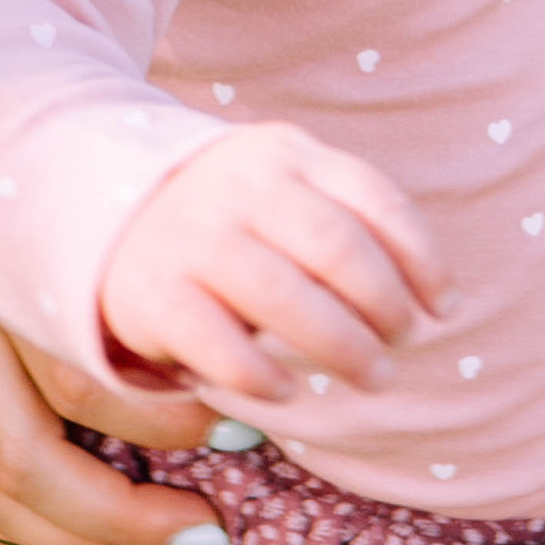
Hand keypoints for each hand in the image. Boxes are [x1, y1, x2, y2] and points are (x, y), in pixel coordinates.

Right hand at [0, 229, 226, 544]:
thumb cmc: (58, 172)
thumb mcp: (107, 202)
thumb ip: (156, 270)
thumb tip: (253, 341)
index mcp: (9, 279)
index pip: (80, 382)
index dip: (164, 424)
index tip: (241, 431)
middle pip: (23, 462)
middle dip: (121, 517)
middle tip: (206, 533)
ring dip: (75, 542)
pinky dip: (10, 532)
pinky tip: (77, 542)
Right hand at [100, 123, 455, 408]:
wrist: (101, 205)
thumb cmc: (226, 214)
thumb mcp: (283, 188)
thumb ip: (344, 221)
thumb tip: (432, 300)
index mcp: (285, 152)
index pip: (373, 200)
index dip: (421, 258)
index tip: (443, 307)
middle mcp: (239, 186)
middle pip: (336, 250)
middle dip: (384, 306)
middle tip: (402, 345)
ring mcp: (193, 237)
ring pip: (286, 298)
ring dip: (343, 347)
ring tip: (373, 377)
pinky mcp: (151, 293)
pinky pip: (219, 343)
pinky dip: (263, 374)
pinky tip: (290, 392)